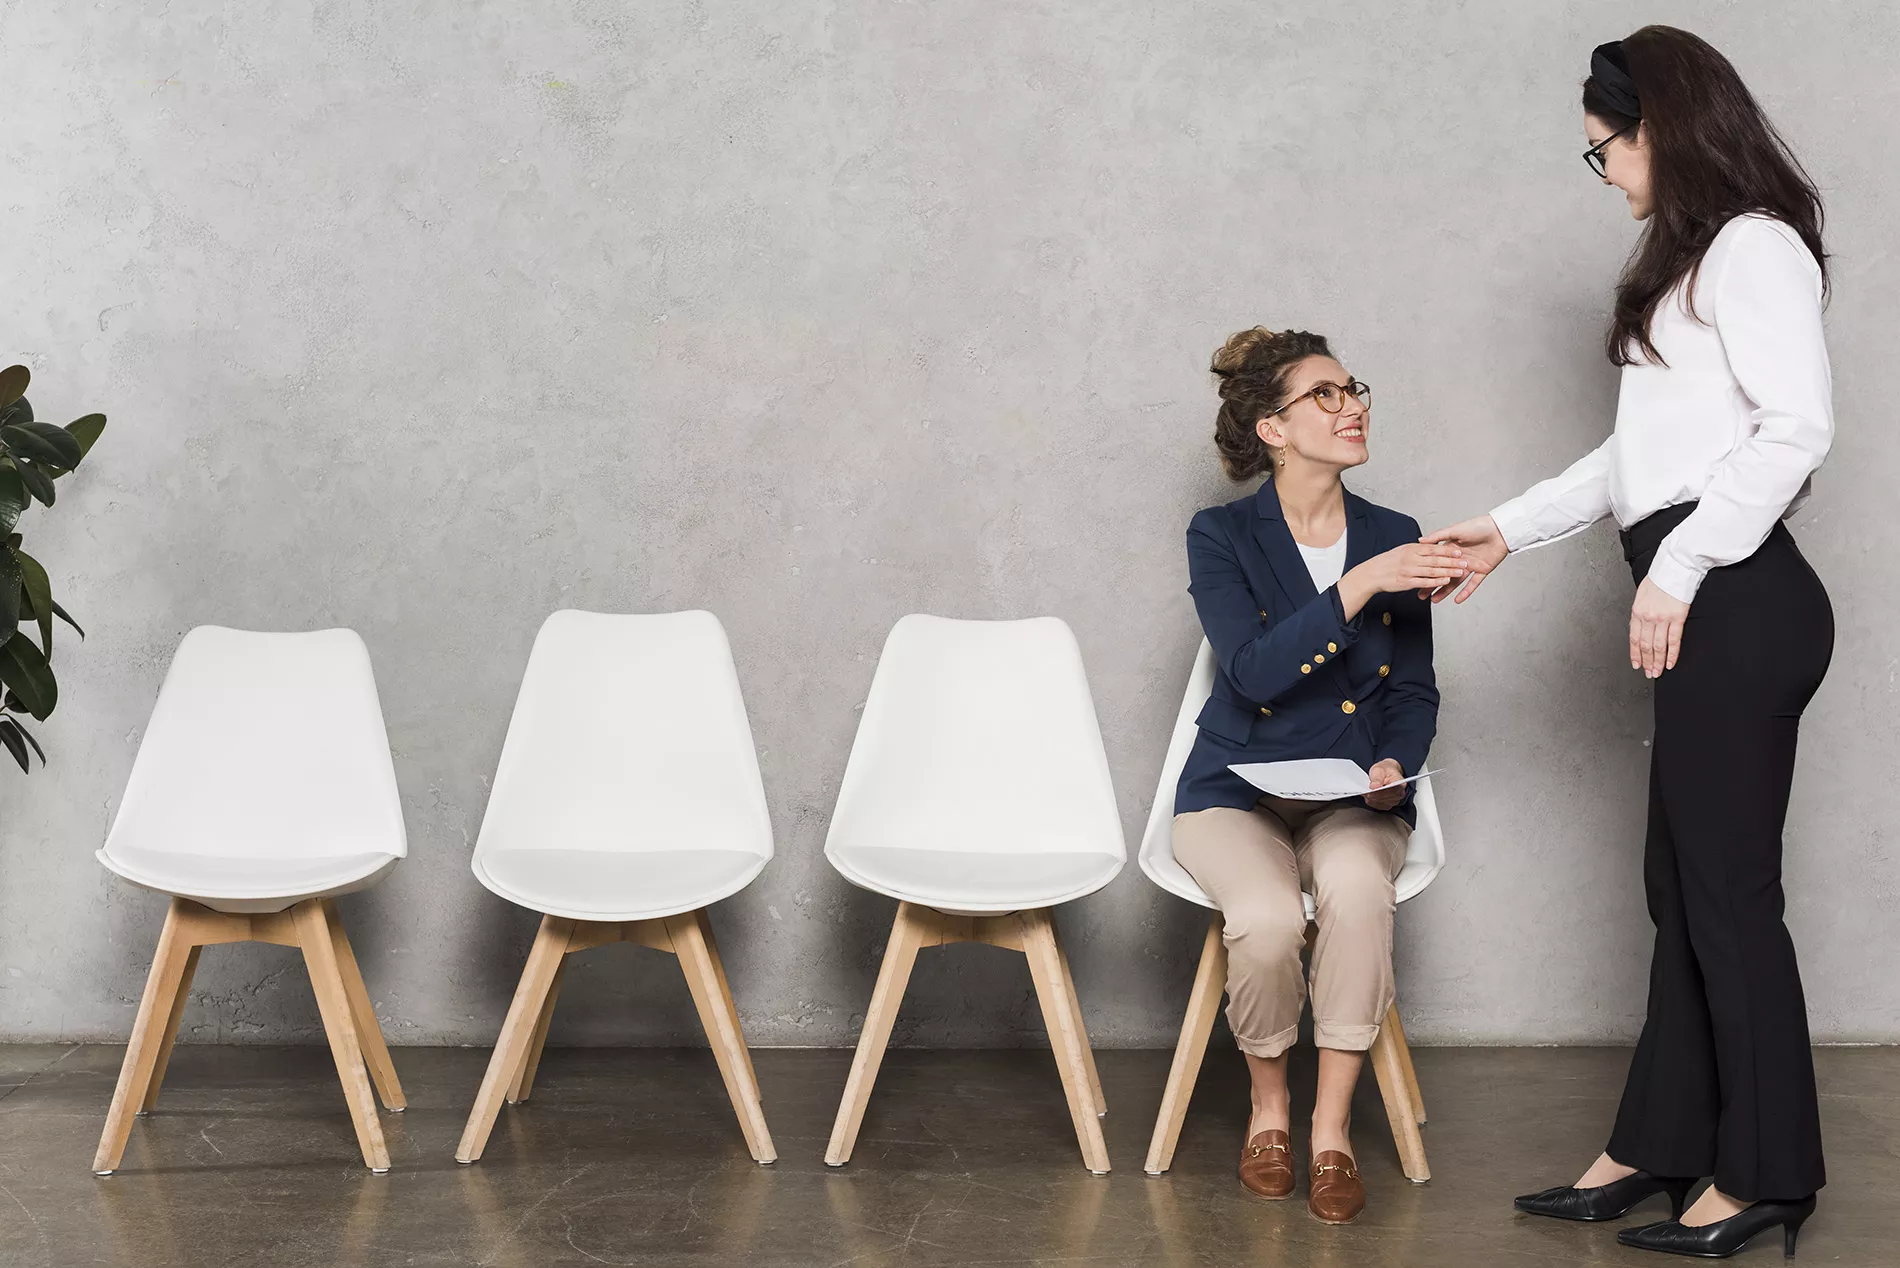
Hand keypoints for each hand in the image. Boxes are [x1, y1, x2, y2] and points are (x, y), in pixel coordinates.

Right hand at [1338, 542, 1466, 618]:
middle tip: (1466, 561)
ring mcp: (1408, 570)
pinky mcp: (1406, 582)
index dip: (1447, 549)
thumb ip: (1416, 548)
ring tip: (1460, 572)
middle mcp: (1410, 558)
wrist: (1370, 574)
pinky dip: (1436, 581)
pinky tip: (1446, 581)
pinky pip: (1424, 581)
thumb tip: (1429, 544)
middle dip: (1452, 560)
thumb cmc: (1386, 562)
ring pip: (1432, 570)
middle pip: (1435, 559)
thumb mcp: (1401, 550)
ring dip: (1448, 571)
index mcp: (1411, 549)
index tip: (1460, 549)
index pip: (1433, 548)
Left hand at [1364, 759, 1406, 810]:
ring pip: (1381, 803)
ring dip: (1372, 798)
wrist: (1385, 772)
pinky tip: (1369, 796)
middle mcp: (1400, 793)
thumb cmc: (1384, 770)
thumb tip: (1374, 787)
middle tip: (1365, 790)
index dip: (1380, 792)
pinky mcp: (1388, 805)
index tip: (1371, 790)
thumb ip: (1377, 778)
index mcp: (1400, 783)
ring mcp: (1395, 800)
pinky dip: (1372, 801)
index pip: (1392, 791)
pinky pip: (1378, 806)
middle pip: (1386, 798)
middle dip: (1374, 795)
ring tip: (1366, 791)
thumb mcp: (1378, 769)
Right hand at [1418, 515, 1508, 602]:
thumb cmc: (1479, 526)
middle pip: (1444, 574)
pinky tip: (1457, 599)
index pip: (1436, 563)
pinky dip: (1466, 592)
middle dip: (1432, 585)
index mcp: (1452, 549)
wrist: (1500, 529)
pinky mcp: (1483, 570)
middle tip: (1422, 595)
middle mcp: (1460, 559)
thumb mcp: (1455, 530)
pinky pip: (1473, 583)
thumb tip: (1421, 540)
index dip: (1426, 571)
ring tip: (1435, 600)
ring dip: (1446, 591)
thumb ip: (1438, 536)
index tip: (1416, 579)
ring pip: (1456, 581)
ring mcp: (1471, 565)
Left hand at [1630, 577, 1689, 677]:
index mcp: (1637, 611)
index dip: (1635, 654)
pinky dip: (1671, 654)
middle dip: (1647, 662)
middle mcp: (1647, 617)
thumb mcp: (1642, 595)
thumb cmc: (1660, 578)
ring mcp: (1662, 618)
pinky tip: (1670, 663)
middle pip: (1645, 645)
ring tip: (1658, 672)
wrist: (1675, 566)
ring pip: (1658, 646)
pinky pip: (1673, 640)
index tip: (1637, 664)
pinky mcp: (1677, 617)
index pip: (1634, 638)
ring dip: (1657, 662)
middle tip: (1649, 673)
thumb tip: (1641, 625)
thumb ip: (1641, 611)